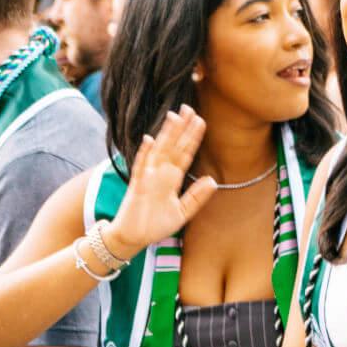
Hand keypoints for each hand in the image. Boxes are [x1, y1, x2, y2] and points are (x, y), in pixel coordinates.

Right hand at [105, 107, 216, 259]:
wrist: (133, 239)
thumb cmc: (155, 225)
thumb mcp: (182, 212)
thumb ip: (196, 197)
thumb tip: (213, 181)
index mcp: (172, 180)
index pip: (185, 154)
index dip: (192, 138)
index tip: (201, 121)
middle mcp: (160, 175)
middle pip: (173, 147)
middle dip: (181, 129)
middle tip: (189, 108)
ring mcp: (148, 179)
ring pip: (159, 152)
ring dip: (166, 135)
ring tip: (174, 117)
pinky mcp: (137, 187)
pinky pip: (141, 168)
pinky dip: (144, 154)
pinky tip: (149, 140)